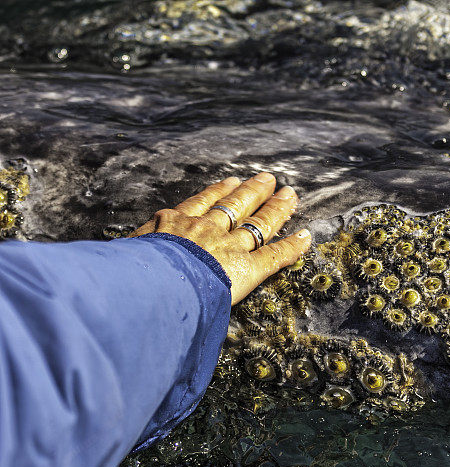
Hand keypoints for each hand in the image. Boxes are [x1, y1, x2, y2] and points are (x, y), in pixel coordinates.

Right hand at [130, 172, 310, 304]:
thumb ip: (133, 252)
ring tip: (290, 194)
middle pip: (235, 205)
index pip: (201, 204)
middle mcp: (205, 230)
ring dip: (277, 209)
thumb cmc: (128, 273)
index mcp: (173, 224)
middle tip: (269, 178)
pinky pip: (275, 255)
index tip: (230, 181)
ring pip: (259, 223)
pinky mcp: (247, 269)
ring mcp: (228, 247)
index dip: (218, 192)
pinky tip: (306, 236)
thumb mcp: (124, 255)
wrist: (147, 285)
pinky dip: (293, 246)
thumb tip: (124, 259)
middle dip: (254, 191)